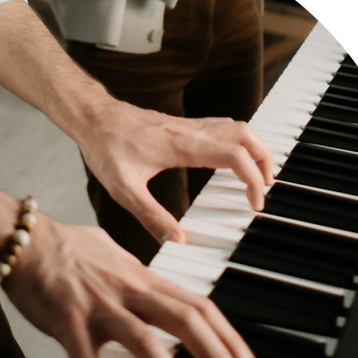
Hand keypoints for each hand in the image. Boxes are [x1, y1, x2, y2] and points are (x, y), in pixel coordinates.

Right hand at [3, 216, 257, 357]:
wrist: (20, 238)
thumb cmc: (60, 245)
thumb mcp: (110, 250)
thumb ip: (134, 268)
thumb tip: (148, 276)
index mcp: (142, 278)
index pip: (198, 306)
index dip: (228, 336)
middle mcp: (128, 291)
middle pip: (187, 322)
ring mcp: (99, 307)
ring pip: (146, 343)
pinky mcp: (68, 323)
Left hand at [71, 104, 273, 243]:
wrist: (93, 118)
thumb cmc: (105, 148)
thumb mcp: (123, 189)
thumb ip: (151, 216)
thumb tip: (176, 240)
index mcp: (183, 145)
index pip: (236, 156)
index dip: (254, 180)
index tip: (255, 202)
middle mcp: (192, 130)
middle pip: (247, 136)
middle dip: (264, 161)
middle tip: (264, 188)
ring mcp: (189, 124)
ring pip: (239, 127)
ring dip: (255, 149)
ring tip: (257, 175)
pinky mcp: (184, 124)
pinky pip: (224, 126)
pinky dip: (239, 141)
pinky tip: (233, 158)